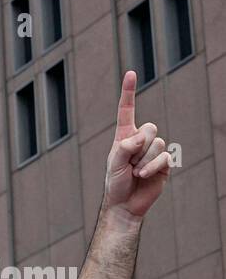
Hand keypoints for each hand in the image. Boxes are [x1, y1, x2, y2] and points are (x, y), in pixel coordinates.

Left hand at [103, 71, 170, 222]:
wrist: (124, 205)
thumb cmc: (115, 184)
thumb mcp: (114, 164)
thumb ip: (124, 148)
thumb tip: (140, 137)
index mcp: (124, 136)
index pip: (127, 110)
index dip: (129, 92)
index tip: (130, 73)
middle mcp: (140, 140)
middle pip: (150, 127)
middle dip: (139, 146)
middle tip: (129, 163)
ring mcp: (153, 151)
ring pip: (157, 143)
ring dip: (143, 160)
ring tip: (135, 172)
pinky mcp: (164, 163)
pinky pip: (165, 156)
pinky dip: (152, 166)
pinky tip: (143, 175)